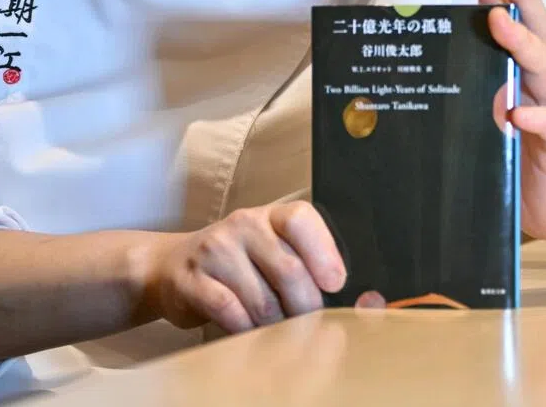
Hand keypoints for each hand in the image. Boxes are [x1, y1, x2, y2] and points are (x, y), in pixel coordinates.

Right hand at [143, 201, 345, 332]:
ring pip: (262, 299)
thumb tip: (371, 300)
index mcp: (270, 215)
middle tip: (306, 322)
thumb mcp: (274, 254)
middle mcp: (244, 225)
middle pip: (289, 269)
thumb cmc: (239, 264)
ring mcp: (216, 249)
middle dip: (305, 307)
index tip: (335, 283)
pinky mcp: (192, 278)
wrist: (173, 266)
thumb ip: (314, 271)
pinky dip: (245, 329)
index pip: (301, 220)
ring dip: (275, 325)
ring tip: (274, 327)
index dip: (323, 252)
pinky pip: (230, 311)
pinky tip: (247, 331)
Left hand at [474, 0, 545, 243]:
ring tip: (500, 22)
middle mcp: (542, 88)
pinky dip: (536, 115)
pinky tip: (518, 110)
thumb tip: (431, 60)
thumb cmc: (515, 158)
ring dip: (523, 44)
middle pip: (538, 35)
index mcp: (524, 77)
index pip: (518, 28)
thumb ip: (471, 90)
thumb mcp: (487, 117)